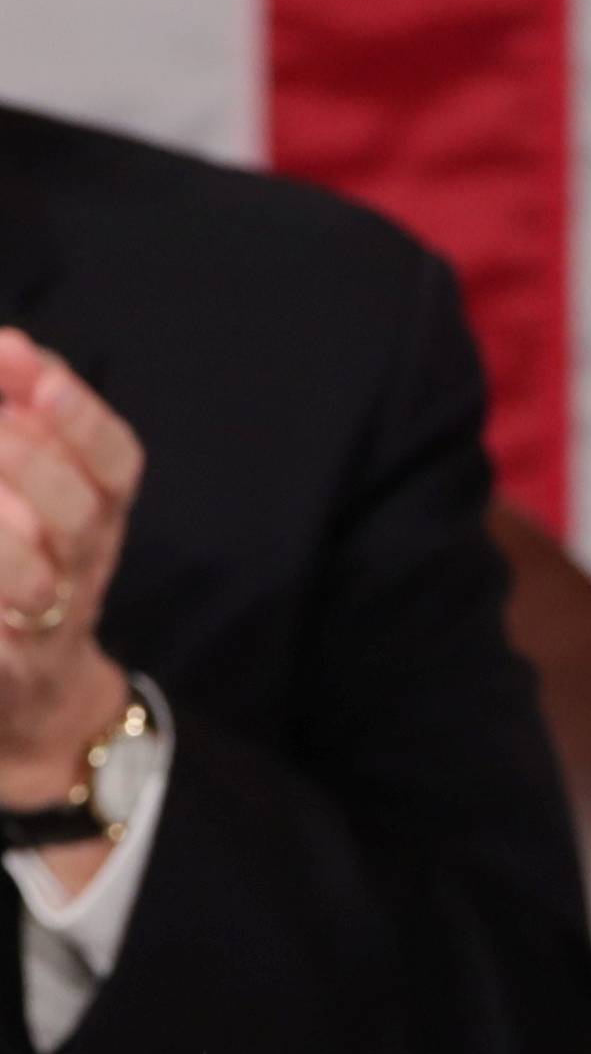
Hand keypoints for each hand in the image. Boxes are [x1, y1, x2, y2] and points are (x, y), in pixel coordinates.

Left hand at [0, 329, 142, 803]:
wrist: (28, 701)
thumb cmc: (18, 571)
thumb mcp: (35, 488)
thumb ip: (19, 415)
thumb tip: (9, 353)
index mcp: (95, 521)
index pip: (116, 466)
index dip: (80, 418)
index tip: (32, 371)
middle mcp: (81, 574)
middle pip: (76, 516)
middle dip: (23, 461)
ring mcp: (44, 632)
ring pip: (33, 583)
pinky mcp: (4, 677)